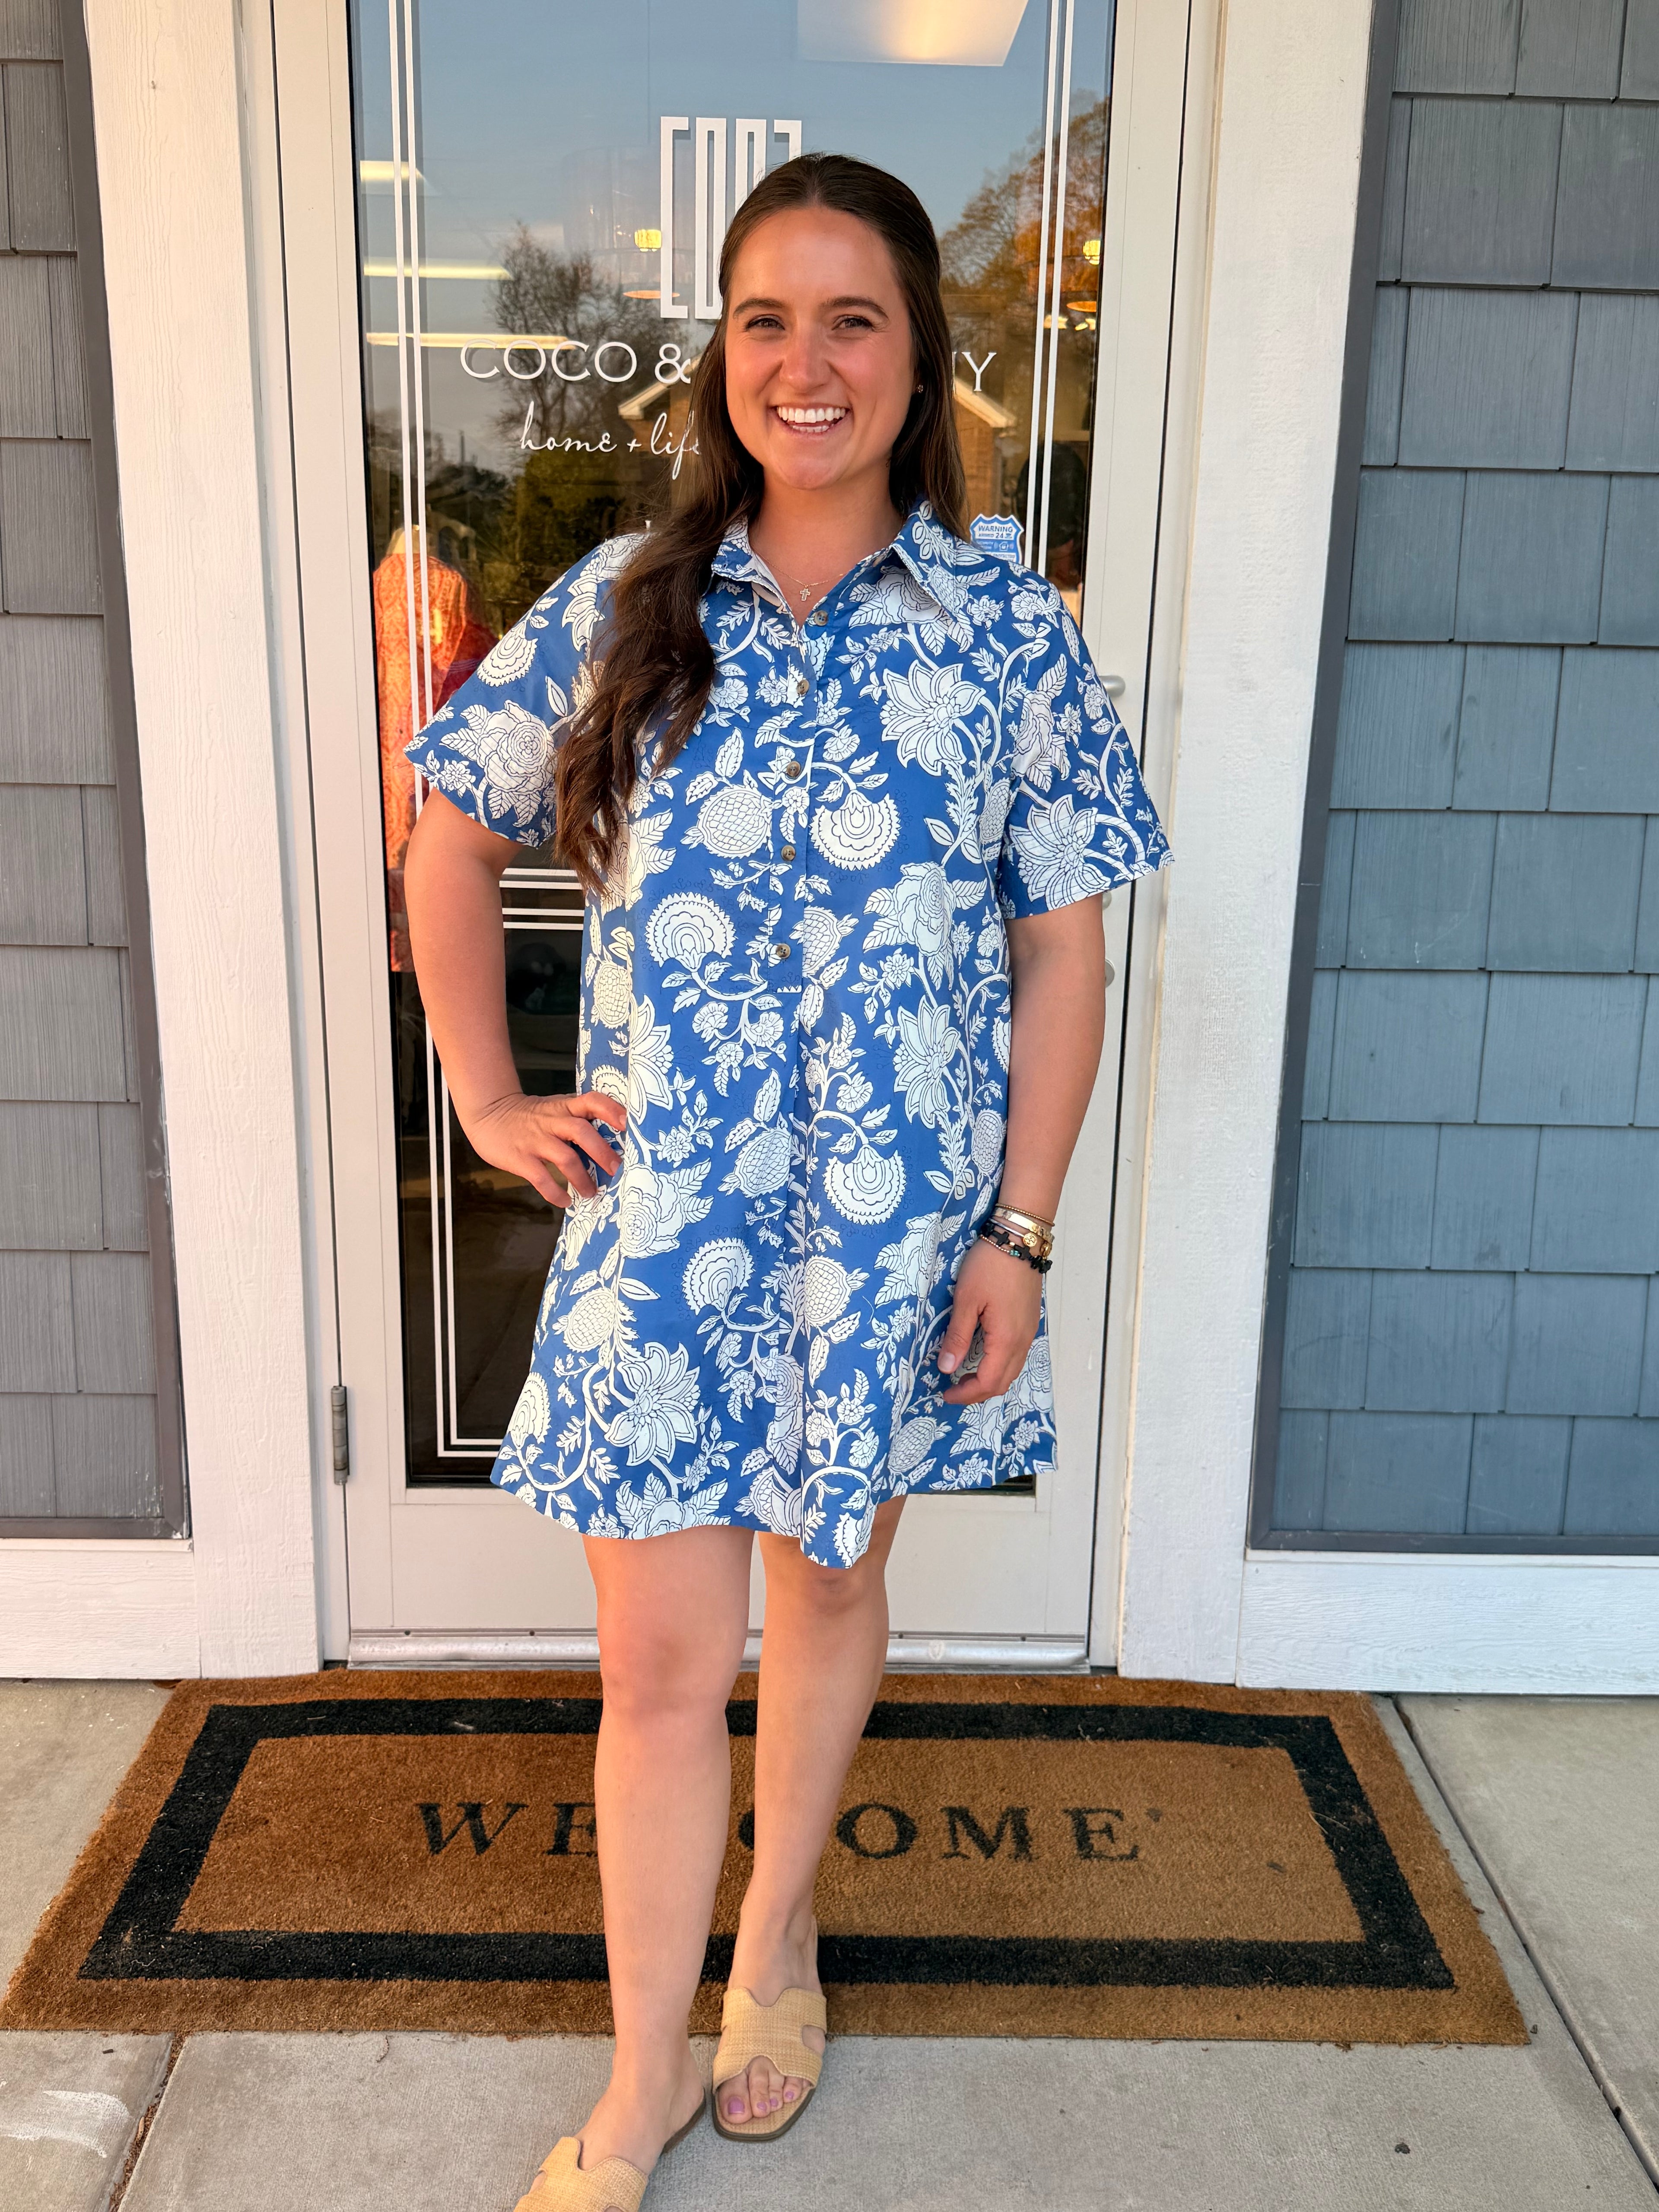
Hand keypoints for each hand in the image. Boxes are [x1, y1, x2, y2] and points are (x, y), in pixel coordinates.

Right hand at [463, 1091, 625, 1205]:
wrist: (488, 1114)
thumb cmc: (530, 1117)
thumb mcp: (555, 1110)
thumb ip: (578, 1121)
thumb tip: (612, 1147)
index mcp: (565, 1107)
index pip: (592, 1101)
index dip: (612, 1111)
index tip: (629, 1125)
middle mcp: (552, 1121)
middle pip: (582, 1131)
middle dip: (603, 1152)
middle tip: (617, 1171)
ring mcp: (536, 1139)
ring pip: (565, 1157)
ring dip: (582, 1178)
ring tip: (591, 1193)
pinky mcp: (520, 1157)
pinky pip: (541, 1178)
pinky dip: (555, 1192)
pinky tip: (565, 1200)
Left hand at [936, 1234, 1042, 1404]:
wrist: (1019, 1239)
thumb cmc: (990, 1266)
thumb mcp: (966, 1301)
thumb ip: (958, 1337)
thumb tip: (947, 1368)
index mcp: (1006, 1340)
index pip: (988, 1382)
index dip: (966, 1394)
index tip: (945, 1394)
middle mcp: (1023, 1341)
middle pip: (1003, 1381)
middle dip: (978, 1392)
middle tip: (954, 1390)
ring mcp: (1029, 1331)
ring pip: (1012, 1369)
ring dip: (990, 1379)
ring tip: (966, 1377)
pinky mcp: (1029, 1321)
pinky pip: (1016, 1355)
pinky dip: (999, 1365)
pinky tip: (983, 1356)